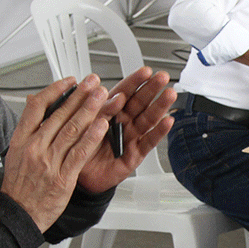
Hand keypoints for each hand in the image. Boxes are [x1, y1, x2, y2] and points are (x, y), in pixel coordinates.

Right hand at [1, 75, 111, 230]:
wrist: (18, 214)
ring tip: (102, 96)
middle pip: (59, 114)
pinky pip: (79, 153)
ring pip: (72, 130)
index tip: (70, 82)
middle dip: (79, 95)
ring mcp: (49, 162)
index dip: (56, 91)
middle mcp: (35, 147)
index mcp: (22, 139)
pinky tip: (102, 125)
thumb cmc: (19, 186)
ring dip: (89, 110)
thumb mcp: (15, 153)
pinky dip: (92, 137)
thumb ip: (28, 130)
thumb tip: (36, 107)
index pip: (37, 106)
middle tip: (93, 82)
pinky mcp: (62, 177)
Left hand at [76, 67, 176, 193]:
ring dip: (160, 106)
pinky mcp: (135, 154)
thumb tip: (115, 96)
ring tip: (169, 95)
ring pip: (148, 119)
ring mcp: (130, 137)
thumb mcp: (85, 124)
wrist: (79, 176)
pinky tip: (167, 121)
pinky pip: (149, 141)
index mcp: (109, 111)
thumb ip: (101, 110)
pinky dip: (159, 131)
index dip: (135, 81)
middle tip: (162, 77)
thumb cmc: (79, 148)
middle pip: (140, 102)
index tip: (146, 71)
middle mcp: (123, 122)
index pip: (124, 92)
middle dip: (152, 89)